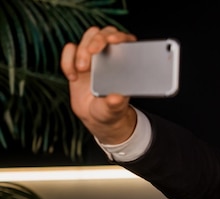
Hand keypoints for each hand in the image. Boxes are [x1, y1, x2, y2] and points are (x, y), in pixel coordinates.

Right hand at [60, 26, 136, 143]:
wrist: (95, 116)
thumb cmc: (110, 110)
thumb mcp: (114, 110)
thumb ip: (115, 104)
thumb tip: (116, 98)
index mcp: (124, 64)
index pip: (125, 41)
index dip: (120, 36)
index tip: (113, 41)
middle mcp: (109, 56)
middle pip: (104, 33)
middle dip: (97, 39)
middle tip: (92, 51)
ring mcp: (93, 57)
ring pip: (86, 38)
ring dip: (81, 51)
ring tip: (82, 70)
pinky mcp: (76, 61)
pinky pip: (69, 50)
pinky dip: (67, 61)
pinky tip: (72, 77)